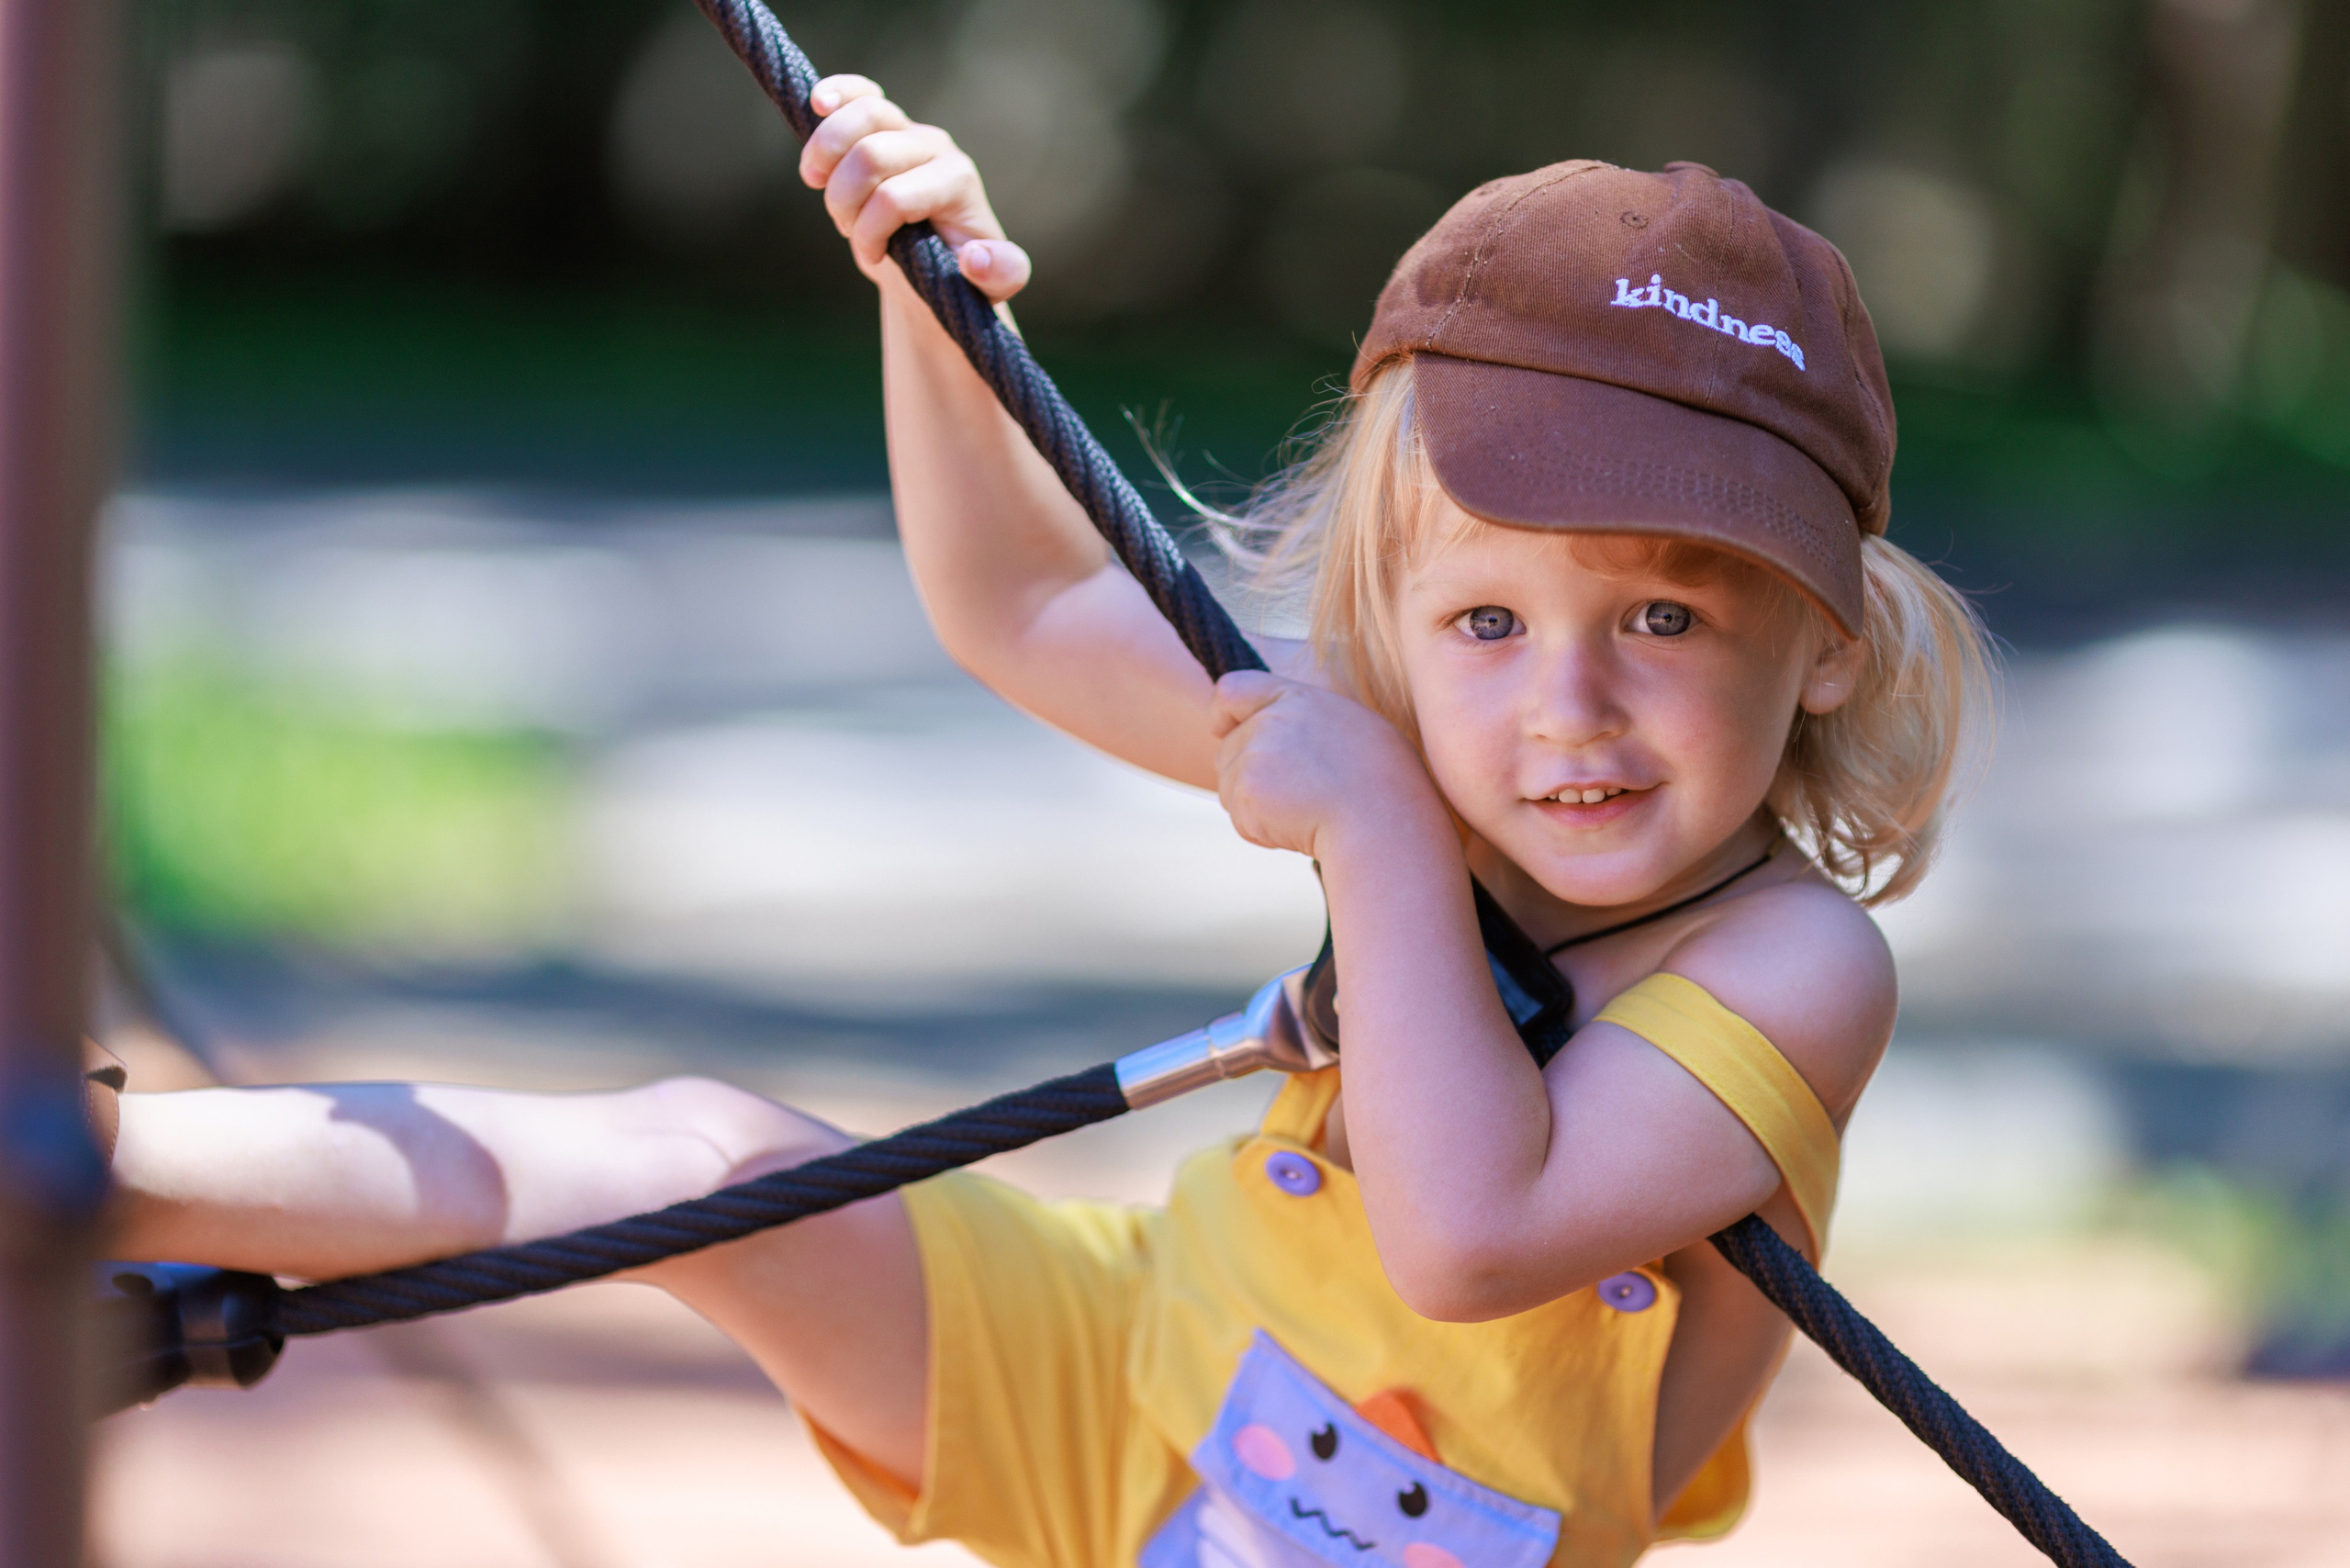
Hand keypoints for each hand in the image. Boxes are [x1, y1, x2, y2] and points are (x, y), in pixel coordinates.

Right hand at [801, 75, 1031, 300]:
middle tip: (848, 228)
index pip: (893, 198)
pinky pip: (856, 92)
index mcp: (958, 181)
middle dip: (844, 201)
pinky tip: (815, 106)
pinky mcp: (882, 123)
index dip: (869, 232)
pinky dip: (832, 95)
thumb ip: (1001, 274)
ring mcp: (908, 129)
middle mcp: (936, 147)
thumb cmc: (962, 274)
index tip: (874, 257)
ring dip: (825, 160)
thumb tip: (973, 257)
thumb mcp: (993, 286)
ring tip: (824, 189)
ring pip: (858, 115)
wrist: (937, 262)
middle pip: (869, 155)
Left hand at [1210, 671, 1446, 858]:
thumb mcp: (1353, 731)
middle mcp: (1270, 720)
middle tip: (1296, 797)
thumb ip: (1306, 724)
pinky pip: (1240, 819)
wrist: (1383, 822)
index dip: (1223, 712)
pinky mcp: (1247, 791)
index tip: (1223, 729)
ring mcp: (1255, 754)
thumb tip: (1279, 737)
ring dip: (1256, 808)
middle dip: (1249, 777)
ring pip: (1230, 788)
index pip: (1233, 690)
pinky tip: (1300, 828)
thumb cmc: (1384, 784)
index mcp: (1297, 698)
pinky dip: (1262, 832)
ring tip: (1307, 812)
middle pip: (1229, 749)